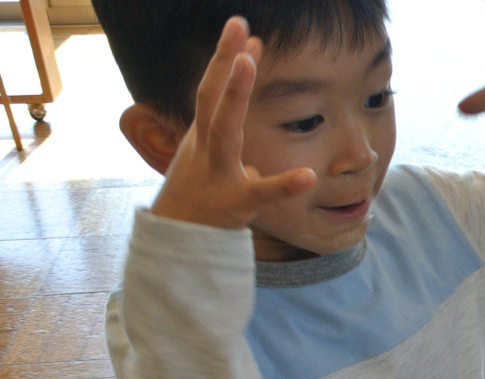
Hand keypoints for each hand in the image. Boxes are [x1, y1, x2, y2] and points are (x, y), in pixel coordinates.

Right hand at [150, 17, 316, 229]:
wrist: (175, 245)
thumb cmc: (198, 204)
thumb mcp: (211, 169)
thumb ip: (233, 153)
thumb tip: (254, 146)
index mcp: (203, 139)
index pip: (212, 91)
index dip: (225, 60)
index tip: (243, 30)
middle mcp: (206, 148)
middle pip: (210, 96)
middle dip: (224, 61)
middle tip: (240, 26)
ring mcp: (217, 172)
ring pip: (224, 129)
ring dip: (235, 94)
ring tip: (250, 63)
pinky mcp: (235, 202)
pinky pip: (262, 192)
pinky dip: (284, 184)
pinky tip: (309, 176)